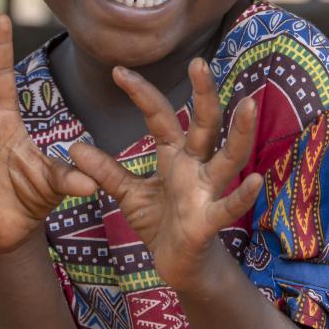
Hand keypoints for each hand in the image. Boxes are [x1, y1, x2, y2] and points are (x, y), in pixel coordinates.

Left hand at [56, 58, 261, 291]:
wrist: (181, 266)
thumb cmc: (161, 224)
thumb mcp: (128, 194)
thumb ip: (106, 171)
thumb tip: (75, 147)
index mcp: (175, 156)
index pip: (160, 116)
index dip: (141, 93)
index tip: (118, 71)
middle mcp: (196, 167)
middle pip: (204, 124)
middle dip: (204, 94)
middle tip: (200, 62)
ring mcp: (206, 192)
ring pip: (227, 158)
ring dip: (239, 133)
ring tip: (247, 104)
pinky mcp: (210, 221)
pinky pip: (227, 207)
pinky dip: (241, 196)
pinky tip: (254, 181)